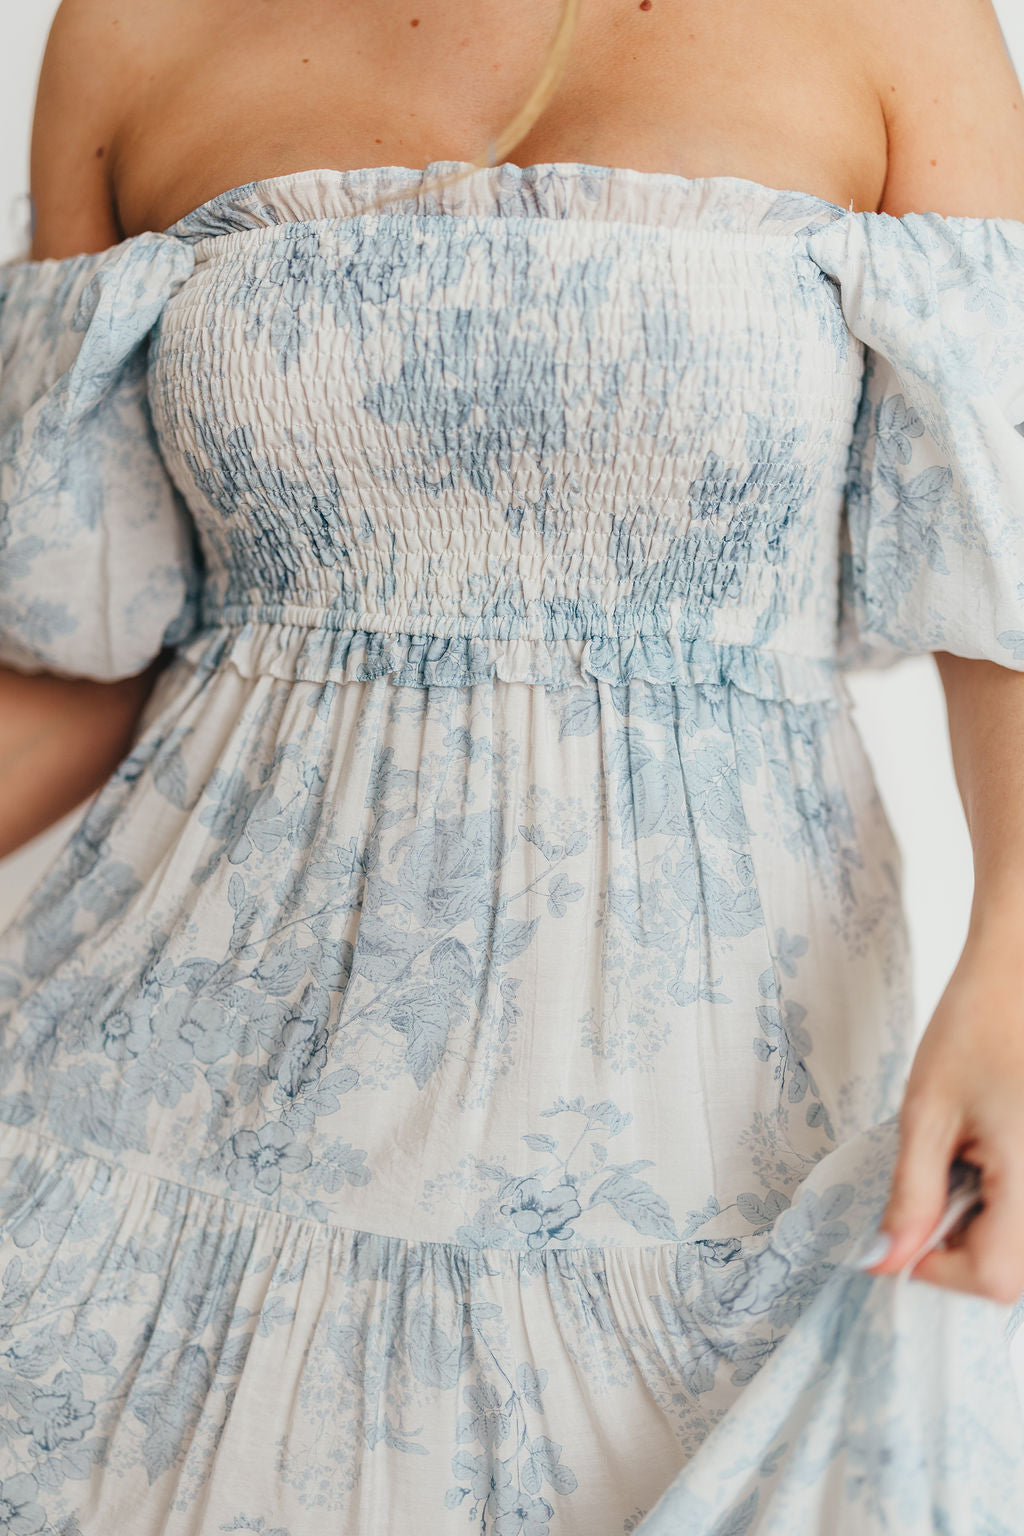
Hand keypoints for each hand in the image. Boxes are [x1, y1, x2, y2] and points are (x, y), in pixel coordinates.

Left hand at [862, 922, 1023, 1301]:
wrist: (1022, 972)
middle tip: (933, 1184)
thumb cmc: (977, 1023)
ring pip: (1023, 1246)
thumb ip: (910, 1192)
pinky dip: (1004, 1201)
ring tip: (965, 1160)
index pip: (994, 1278)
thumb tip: (886, 1260)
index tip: (905, 1231)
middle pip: (1013, 1272)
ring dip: (985, 1225)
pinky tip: (988, 1157)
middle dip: (961, 1247)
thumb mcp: (926, 1110)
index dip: (938, 1268)